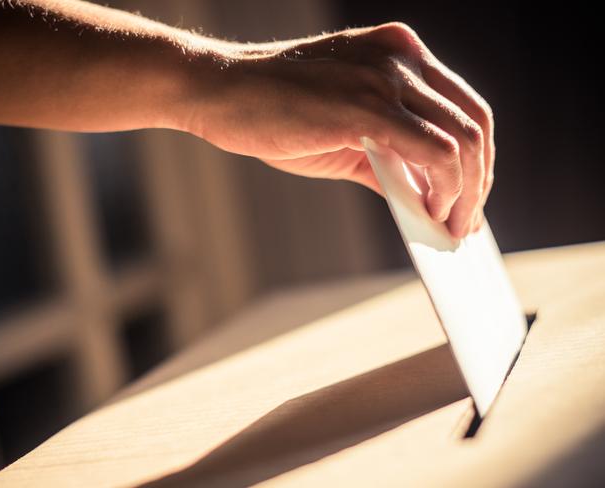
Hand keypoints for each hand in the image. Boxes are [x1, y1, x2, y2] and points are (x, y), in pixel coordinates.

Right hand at [189, 23, 493, 237]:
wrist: (220, 91)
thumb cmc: (274, 111)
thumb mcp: (344, 135)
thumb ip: (388, 161)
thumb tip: (427, 202)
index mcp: (399, 54)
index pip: (462, 107)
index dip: (476, 159)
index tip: (470, 199)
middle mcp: (401, 57)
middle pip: (474, 122)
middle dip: (478, 181)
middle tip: (465, 222)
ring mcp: (386, 76)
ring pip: (463, 139)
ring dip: (466, 192)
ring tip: (450, 227)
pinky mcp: (367, 105)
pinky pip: (433, 152)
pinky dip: (443, 190)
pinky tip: (431, 215)